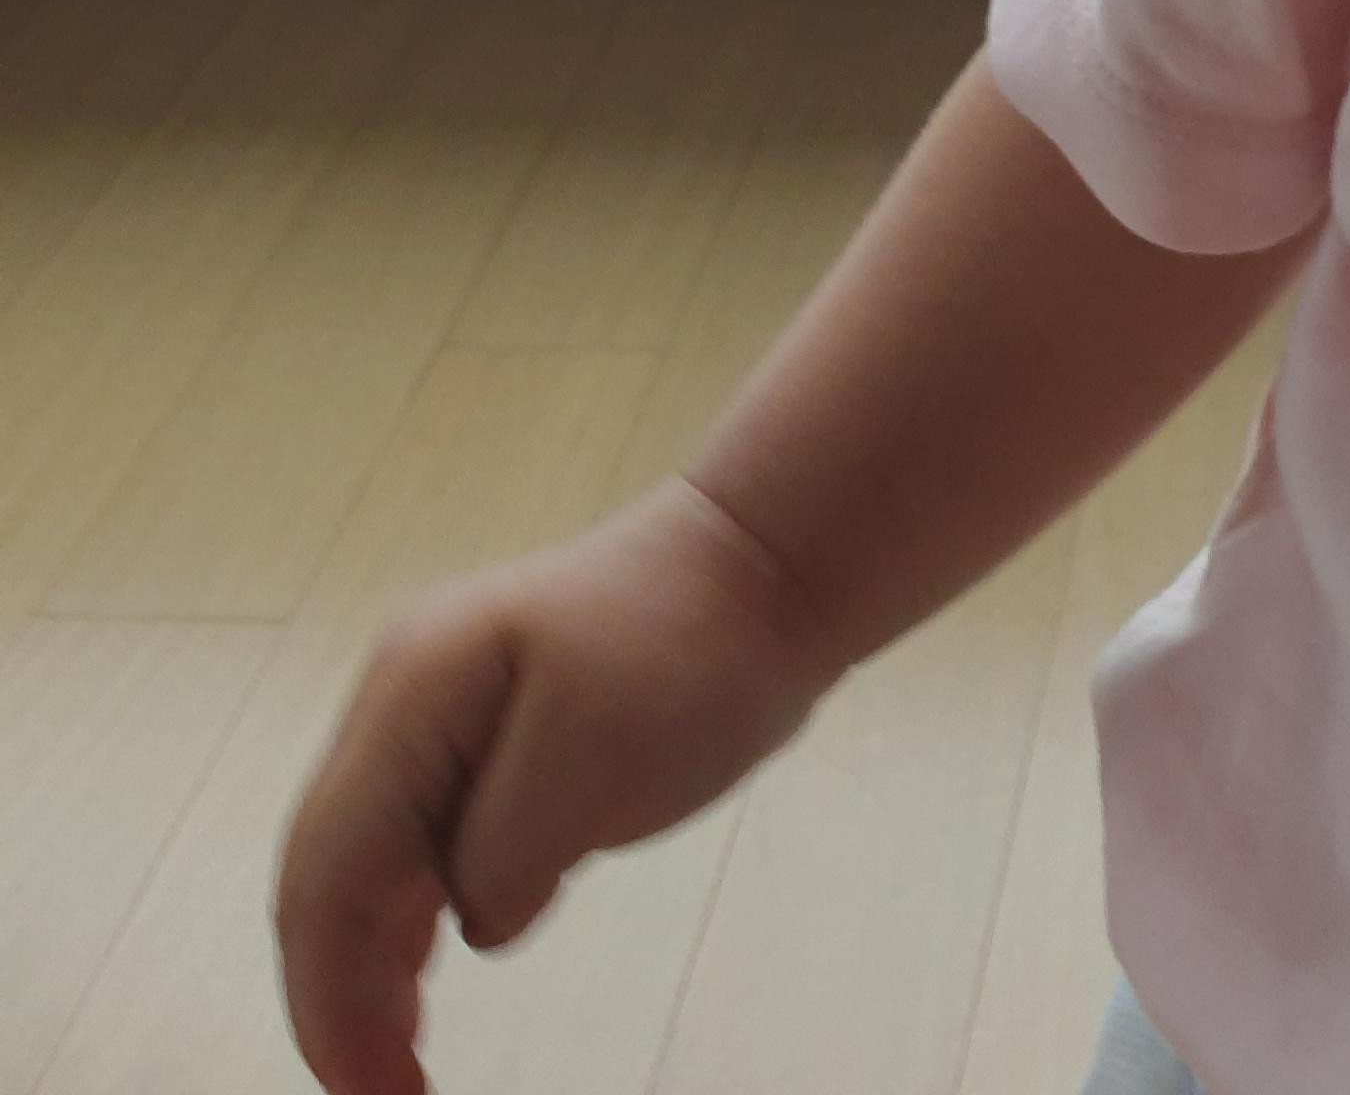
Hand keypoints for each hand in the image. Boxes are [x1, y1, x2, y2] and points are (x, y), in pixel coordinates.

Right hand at [273, 474, 836, 1094]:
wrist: (763, 566)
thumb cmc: (688, 653)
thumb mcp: (591, 762)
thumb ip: (500, 854)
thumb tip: (465, 918)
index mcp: (410, 696)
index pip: (328, 872)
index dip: (329, 997)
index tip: (367, 1094)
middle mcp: (401, 701)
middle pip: (329, 873)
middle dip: (338, 997)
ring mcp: (437, 716)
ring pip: (365, 865)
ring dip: (367, 969)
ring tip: (393, 1070)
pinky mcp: (484, 740)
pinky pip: (417, 847)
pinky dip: (409, 924)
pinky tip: (417, 984)